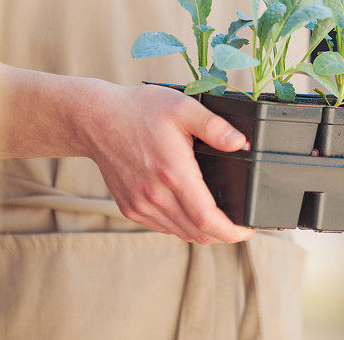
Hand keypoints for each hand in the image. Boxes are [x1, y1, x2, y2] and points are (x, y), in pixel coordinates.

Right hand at [77, 81, 254, 244]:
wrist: (95, 119)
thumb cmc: (140, 110)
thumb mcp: (183, 107)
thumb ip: (215, 126)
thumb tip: (241, 143)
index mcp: (173, 172)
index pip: (206, 219)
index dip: (231, 232)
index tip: (248, 230)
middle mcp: (154, 195)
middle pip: (197, 232)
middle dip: (224, 235)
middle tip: (240, 225)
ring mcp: (139, 204)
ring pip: (180, 232)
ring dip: (203, 232)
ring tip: (220, 220)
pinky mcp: (129, 207)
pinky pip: (163, 227)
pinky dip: (182, 226)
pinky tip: (191, 211)